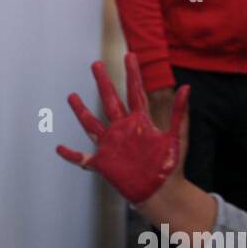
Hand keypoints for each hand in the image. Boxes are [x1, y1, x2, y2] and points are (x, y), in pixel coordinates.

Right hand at [56, 53, 189, 202]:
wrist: (162, 192)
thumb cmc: (171, 166)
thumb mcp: (177, 137)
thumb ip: (179, 113)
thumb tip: (187, 88)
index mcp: (140, 122)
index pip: (135, 93)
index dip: (132, 74)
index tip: (129, 55)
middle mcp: (123, 130)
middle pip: (110, 101)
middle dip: (104, 83)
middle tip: (96, 64)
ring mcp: (111, 145)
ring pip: (92, 124)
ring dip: (81, 111)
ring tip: (72, 96)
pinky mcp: (103, 163)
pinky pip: (82, 158)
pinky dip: (71, 155)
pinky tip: (59, 148)